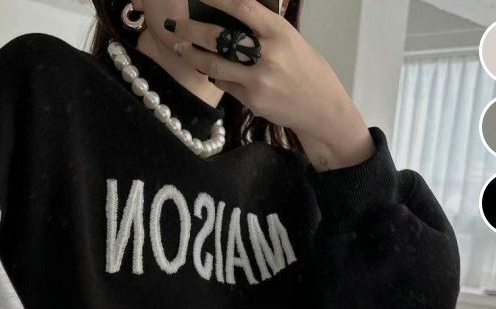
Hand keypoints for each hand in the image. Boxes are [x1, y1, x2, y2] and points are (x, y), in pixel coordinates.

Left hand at [165, 0, 373, 168]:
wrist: (321, 110)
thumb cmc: (308, 71)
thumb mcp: (292, 41)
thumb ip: (266, 30)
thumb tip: (234, 15)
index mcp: (280, 32)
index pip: (242, 7)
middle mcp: (267, 55)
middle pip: (219, 37)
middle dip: (192, 29)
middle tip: (174, 23)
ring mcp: (257, 80)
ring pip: (214, 64)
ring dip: (193, 55)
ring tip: (180, 46)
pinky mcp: (251, 101)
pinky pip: (225, 84)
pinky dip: (215, 75)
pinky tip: (208, 69)